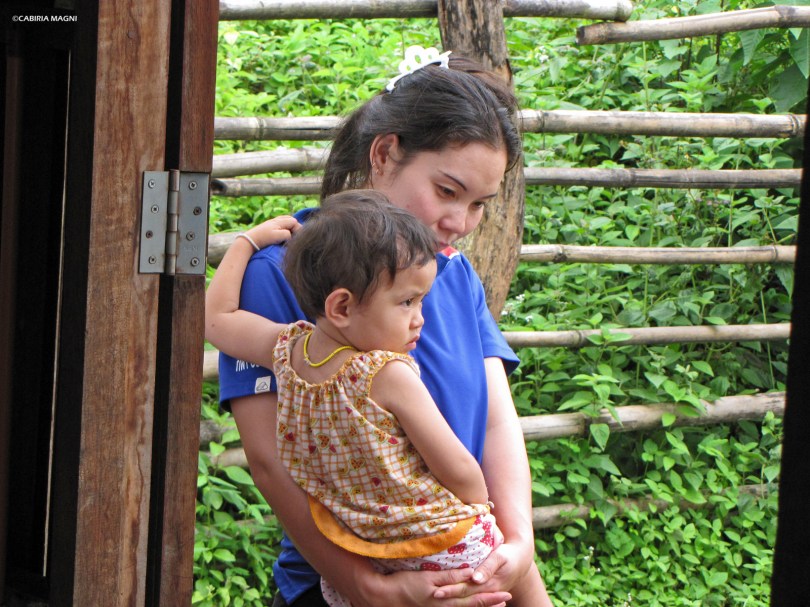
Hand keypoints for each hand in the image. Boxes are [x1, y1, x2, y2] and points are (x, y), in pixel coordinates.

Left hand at [245, 215, 299, 248]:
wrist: (250, 240)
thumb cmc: (264, 238)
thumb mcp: (277, 236)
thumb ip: (287, 234)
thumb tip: (291, 235)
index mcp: (280, 221)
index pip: (294, 221)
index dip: (298, 229)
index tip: (296, 238)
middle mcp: (277, 220)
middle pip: (291, 220)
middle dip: (295, 227)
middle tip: (295, 236)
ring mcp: (273, 223)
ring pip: (286, 221)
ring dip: (290, 227)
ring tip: (290, 236)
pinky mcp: (269, 227)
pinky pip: (281, 224)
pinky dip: (285, 228)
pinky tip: (283, 235)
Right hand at [350, 567, 510, 606]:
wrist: (385, 597)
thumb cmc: (405, 584)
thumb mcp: (428, 578)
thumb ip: (449, 577)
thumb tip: (470, 573)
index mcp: (446, 598)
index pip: (473, 598)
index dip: (490, 596)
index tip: (505, 594)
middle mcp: (445, 606)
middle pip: (472, 605)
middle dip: (490, 602)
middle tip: (507, 598)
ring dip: (481, 606)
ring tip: (496, 604)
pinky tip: (471, 605)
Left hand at [432, 541, 528, 601]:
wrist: (520, 559)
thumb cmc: (509, 555)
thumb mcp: (500, 557)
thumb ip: (488, 568)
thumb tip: (475, 579)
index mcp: (491, 585)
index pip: (467, 589)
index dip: (452, 590)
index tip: (438, 591)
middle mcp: (488, 591)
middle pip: (465, 594)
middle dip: (449, 595)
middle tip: (434, 594)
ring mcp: (487, 592)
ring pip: (468, 596)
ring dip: (453, 596)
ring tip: (438, 595)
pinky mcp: (486, 588)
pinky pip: (472, 594)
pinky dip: (461, 596)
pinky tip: (450, 595)